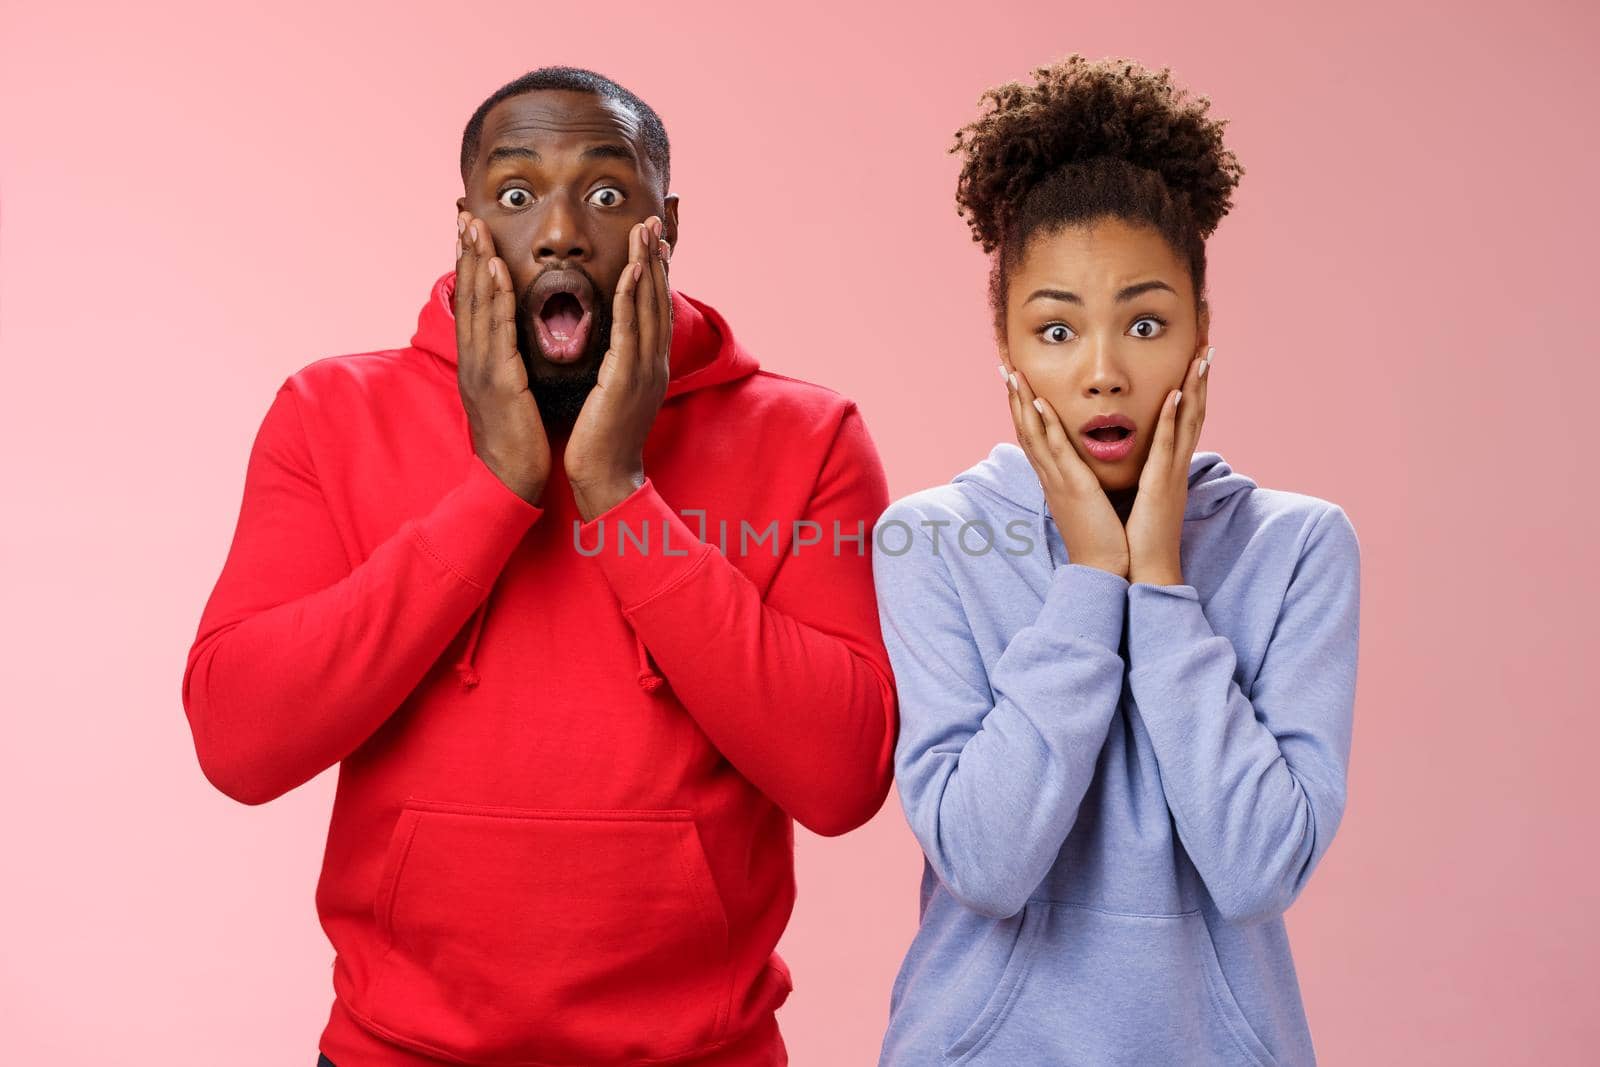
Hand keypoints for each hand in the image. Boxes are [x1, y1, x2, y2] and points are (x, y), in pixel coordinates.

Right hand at [454, 211, 550, 504]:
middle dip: (465, 252)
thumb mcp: (509, 392)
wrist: (511, 479)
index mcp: (477, 361)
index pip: (472, 303)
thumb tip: (512, 341)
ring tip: (475, 227)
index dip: (469, 265)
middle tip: (464, 214)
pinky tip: (497, 269)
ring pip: (478, 305)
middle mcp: (473, 359)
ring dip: (476, 262)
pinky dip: (496, 296)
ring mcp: (481, 368)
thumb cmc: (519, 439)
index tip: (469, 231)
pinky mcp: (499, 380)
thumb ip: (507, 363)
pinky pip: (497, 330)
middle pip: (467, 296)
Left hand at [565, 215, 672, 521]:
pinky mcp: (627, 379)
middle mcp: (652, 363)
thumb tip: (611, 345)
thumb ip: (615, 365)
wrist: (606, 478)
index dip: (656, 273)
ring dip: (649, 266)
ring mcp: (644, 370)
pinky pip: (631, 330)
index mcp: (648, 365)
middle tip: (654, 220)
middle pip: (658, 300)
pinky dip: (632, 298)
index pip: (654, 309)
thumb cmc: (601, 440)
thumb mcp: (612, 394)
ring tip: (645, 231)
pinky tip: (632, 271)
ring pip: (649, 308)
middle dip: (657, 259)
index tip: (652, 241)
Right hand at [1003, 360, 1129, 578]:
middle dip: (1014, 396)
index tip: (1015, 380)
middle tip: (1003, 365)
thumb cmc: (1100, 536)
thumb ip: (1079, 479)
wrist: (1103, 568)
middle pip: (1024, 428)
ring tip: (1013, 373)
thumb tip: (1079, 466)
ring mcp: (1057, 480)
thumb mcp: (1086, 500)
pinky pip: (1056, 450)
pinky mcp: (1073, 486)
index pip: (1032, 434)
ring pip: (1033, 434)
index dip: (1021, 406)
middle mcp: (1048, 476)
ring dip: (1022, 402)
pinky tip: (1041, 402)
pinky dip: (1046, 425)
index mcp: (1053, 477)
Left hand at [1126, 345, 1212, 585]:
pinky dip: (1170, 420)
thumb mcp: (1142, 498)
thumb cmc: (1140, 538)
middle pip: (1194, 414)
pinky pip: (1167, 447)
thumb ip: (1144, 475)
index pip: (1184, 420)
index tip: (1196, 360)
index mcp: (1170, 468)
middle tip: (1208, 345)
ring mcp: (1172, 475)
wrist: (1146, 571)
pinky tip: (1174, 395)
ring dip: (1194, 389)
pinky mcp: (1161, 486)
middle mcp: (1177, 466)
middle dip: (1201, 379)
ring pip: (1187, 423)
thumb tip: (1139, 461)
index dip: (1193, 390)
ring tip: (1201, 357)